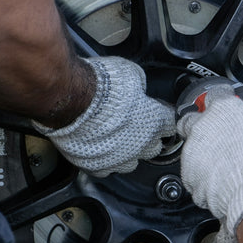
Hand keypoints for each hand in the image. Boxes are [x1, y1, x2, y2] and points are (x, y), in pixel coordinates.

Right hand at [32, 56, 174, 175]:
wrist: (73, 101)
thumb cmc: (101, 85)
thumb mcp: (129, 73)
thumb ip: (138, 85)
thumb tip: (137, 86)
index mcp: (154, 121)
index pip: (170, 124)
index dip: (163, 117)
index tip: (157, 112)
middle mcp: (140, 144)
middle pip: (153, 148)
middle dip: (147, 138)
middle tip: (134, 125)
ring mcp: (119, 158)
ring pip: (130, 163)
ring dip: (126, 153)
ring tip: (114, 140)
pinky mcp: (96, 166)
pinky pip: (104, 169)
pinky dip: (102, 161)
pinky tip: (96, 150)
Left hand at [177, 84, 242, 242]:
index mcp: (223, 109)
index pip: (215, 95)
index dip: (221, 103)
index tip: (225, 110)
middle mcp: (202, 126)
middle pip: (192, 119)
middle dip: (200, 126)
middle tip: (217, 136)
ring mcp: (192, 151)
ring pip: (191, 148)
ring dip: (202, 153)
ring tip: (225, 165)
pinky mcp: (188, 175)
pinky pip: (192, 173)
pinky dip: (202, 176)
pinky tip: (219, 180)